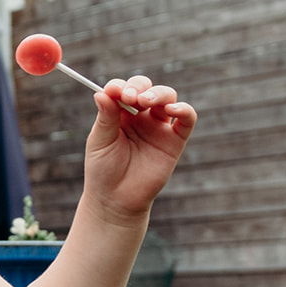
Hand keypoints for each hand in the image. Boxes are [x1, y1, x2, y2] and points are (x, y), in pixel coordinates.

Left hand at [85, 75, 196, 217]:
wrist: (116, 200)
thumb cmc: (103, 170)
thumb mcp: (99, 142)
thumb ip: (105, 117)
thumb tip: (102, 92)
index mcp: (119, 113)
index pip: (123, 89)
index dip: (119, 86)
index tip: (113, 91)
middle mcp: (140, 116)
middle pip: (146, 88)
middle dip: (139, 87)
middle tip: (130, 97)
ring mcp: (158, 127)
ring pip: (167, 97)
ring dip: (158, 93)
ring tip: (146, 101)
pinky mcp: (174, 141)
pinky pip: (186, 120)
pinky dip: (184, 109)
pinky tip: (172, 109)